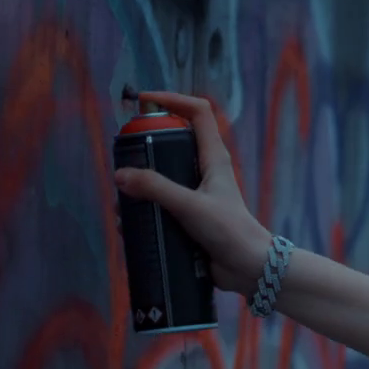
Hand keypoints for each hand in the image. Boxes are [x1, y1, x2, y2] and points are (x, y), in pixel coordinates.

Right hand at [114, 91, 271, 294]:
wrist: (248, 269)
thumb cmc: (228, 230)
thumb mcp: (190, 205)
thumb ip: (156, 189)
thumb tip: (120, 176)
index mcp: (213, 157)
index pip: (197, 112)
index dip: (172, 99)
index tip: (143, 101)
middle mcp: (205, 171)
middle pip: (171, 144)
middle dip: (143, 150)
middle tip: (121, 163)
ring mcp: (196, 194)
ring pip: (161, 179)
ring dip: (139, 189)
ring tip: (121, 206)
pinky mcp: (189, 217)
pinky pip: (161, 206)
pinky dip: (143, 213)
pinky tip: (128, 227)